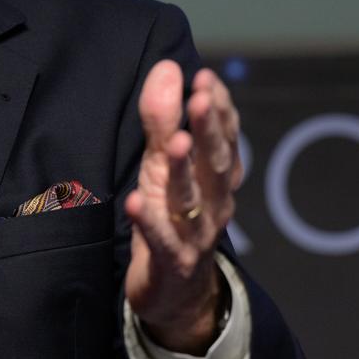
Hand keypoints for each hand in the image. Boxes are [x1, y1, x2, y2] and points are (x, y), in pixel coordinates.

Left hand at [124, 60, 242, 353]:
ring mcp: (195, 234)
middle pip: (214, 163)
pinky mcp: (172, 262)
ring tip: (177, 142)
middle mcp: (213, 202)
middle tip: (201, 96)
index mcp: (216, 176)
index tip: (205, 77)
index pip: (224, 137)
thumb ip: (164, 117)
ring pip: (191, 200)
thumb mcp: (163, 163)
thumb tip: (167, 67)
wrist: (178, 291)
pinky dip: (149, 222)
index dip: (218, 108)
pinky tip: (134, 202)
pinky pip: (162, 242)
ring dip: (184, 170)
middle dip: (209, 129)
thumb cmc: (171, 213)